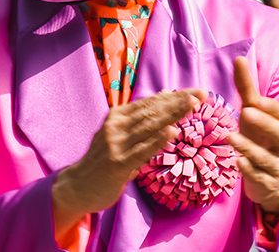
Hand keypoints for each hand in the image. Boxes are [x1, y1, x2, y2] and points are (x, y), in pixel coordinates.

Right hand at [52, 89, 205, 234]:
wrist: (77, 186)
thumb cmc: (103, 161)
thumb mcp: (120, 136)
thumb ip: (141, 121)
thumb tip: (165, 99)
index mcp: (118, 116)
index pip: (151, 102)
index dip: (174, 96)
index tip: (196, 91)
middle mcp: (116, 125)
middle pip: (152, 110)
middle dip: (179, 101)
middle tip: (201, 94)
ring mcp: (115, 143)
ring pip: (149, 125)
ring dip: (172, 114)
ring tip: (192, 105)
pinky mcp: (117, 163)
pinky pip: (141, 149)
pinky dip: (157, 140)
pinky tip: (171, 132)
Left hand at [227, 57, 278, 213]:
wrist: (275, 182)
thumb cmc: (263, 140)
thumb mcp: (254, 115)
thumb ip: (247, 89)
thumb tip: (239, 58)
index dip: (271, 107)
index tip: (253, 99)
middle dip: (266, 124)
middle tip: (246, 112)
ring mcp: (277, 166)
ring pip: (269, 158)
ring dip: (250, 147)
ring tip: (230, 136)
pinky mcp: (266, 184)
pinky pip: (260, 178)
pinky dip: (250, 170)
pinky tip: (237, 162)